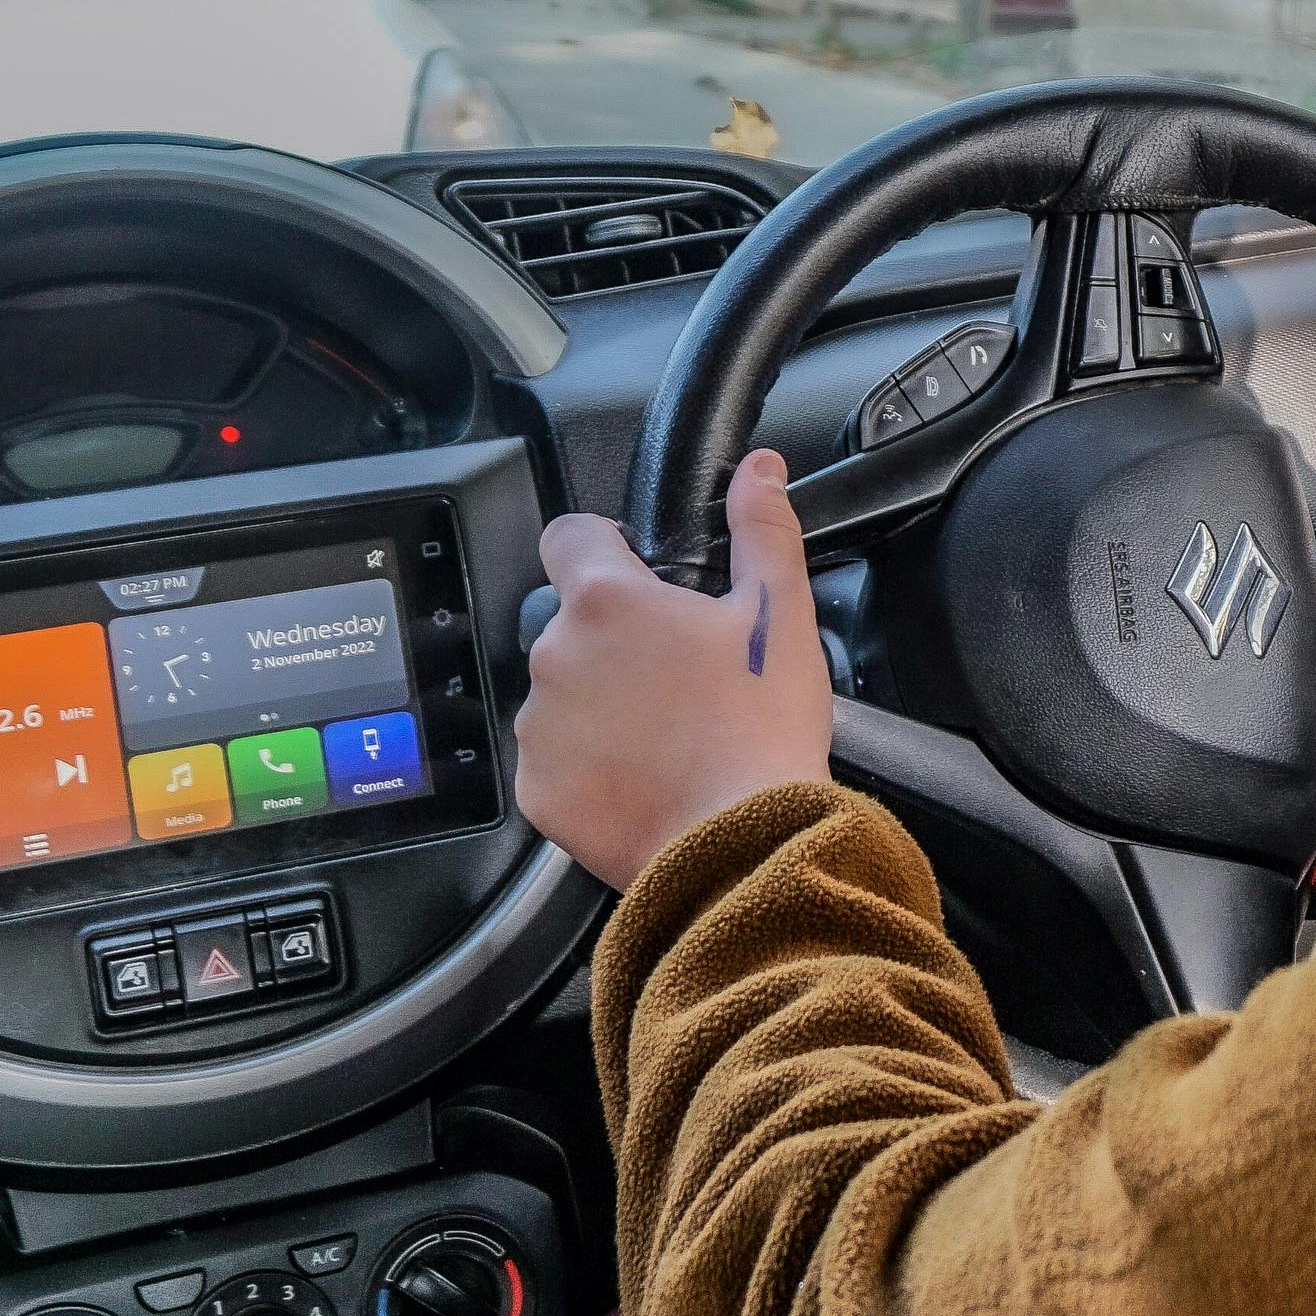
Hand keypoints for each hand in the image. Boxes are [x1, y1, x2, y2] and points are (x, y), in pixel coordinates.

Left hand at [511, 449, 835, 888]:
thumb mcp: (779, 614)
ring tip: (667, 734)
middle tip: (679, 675)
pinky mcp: (536, 790)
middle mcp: (555, 656)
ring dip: (599, 702)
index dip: (603, 547)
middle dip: (615, 640)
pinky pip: (554, 760)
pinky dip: (589, 765)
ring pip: (561, 692)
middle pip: (572, 623)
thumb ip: (762, 528)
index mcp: (607, 601)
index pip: (568, 536)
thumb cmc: (762, 729)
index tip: (638, 575)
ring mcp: (539, 726)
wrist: (742, 847)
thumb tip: (760, 468)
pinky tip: (644, 776)